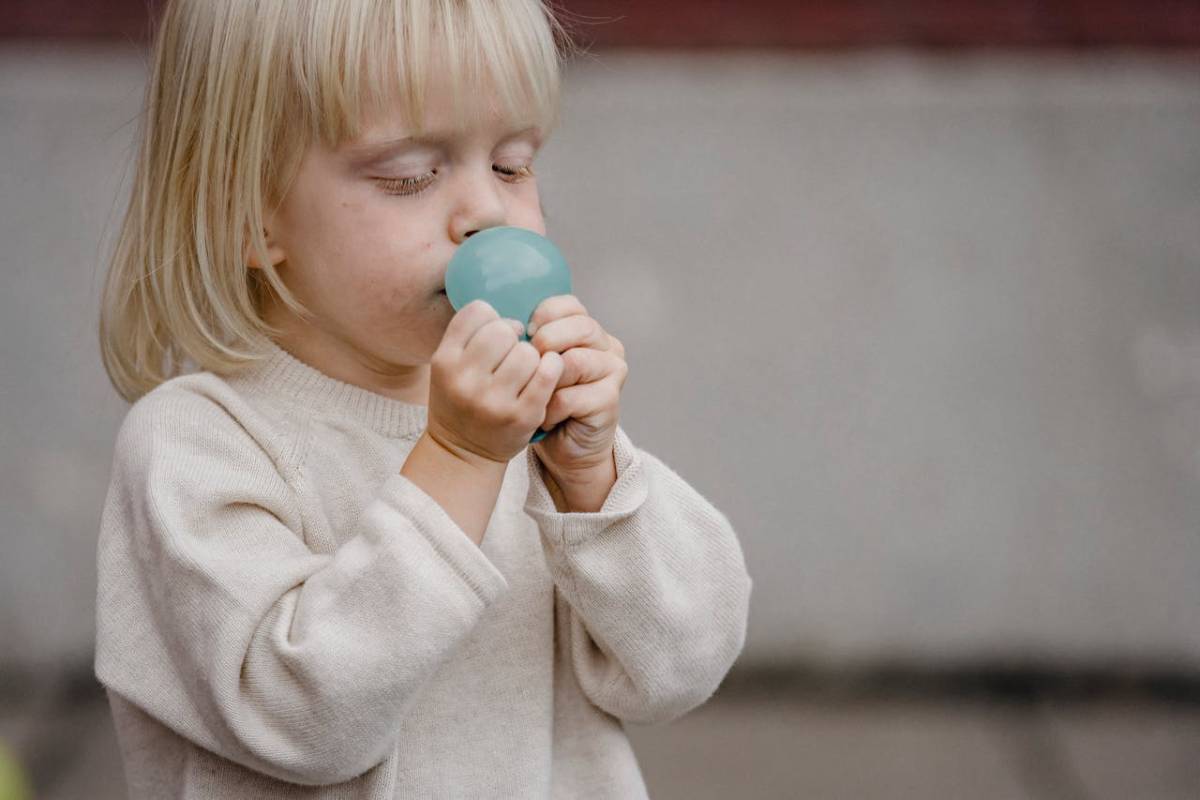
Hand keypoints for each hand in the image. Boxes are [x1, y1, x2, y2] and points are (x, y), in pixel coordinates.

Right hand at [426, 300, 564, 465]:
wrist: (462, 453)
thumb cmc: (459, 400)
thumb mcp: (448, 366)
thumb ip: (467, 334)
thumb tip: (507, 300)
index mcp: (444, 361)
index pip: (477, 312)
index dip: (493, 317)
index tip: (496, 334)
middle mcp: (464, 381)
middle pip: (504, 330)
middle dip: (513, 337)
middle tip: (513, 352)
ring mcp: (493, 401)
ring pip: (527, 352)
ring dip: (532, 355)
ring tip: (525, 368)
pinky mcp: (521, 416)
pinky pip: (547, 374)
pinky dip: (552, 366)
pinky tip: (548, 370)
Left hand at [526, 294, 627, 489]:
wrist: (566, 446)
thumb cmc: (544, 402)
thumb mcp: (534, 365)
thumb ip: (529, 340)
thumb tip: (503, 321)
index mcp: (588, 331)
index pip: (571, 305)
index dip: (544, 314)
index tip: (525, 331)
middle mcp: (607, 346)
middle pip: (581, 326)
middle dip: (546, 341)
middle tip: (526, 362)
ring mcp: (612, 372)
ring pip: (575, 361)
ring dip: (545, 380)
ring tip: (532, 394)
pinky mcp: (609, 400)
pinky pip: (570, 396)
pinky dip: (550, 409)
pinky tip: (543, 417)